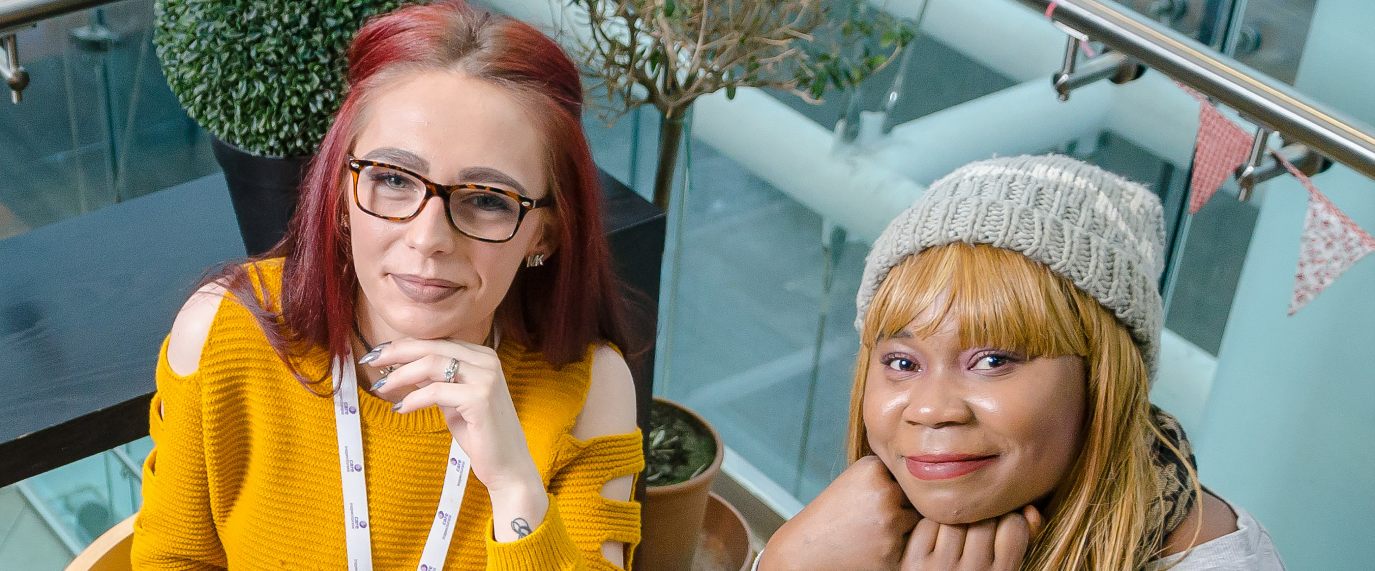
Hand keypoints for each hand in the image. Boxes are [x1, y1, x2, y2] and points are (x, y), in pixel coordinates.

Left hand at [362, 339, 546, 540]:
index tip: (379, 353)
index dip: (405, 345)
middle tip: (370, 360)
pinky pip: (436, 391)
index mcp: (483, 357)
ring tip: (382, 387)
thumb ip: (436, 381)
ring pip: (432, 364)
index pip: (437, 342)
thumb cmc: (481, 435)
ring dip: (401, 374)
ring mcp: (486, 378)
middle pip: (433, 347)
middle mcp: (487, 361)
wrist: (508, 467)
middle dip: (396, 352)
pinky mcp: (479, 398)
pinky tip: (400, 409)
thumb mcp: (454, 401)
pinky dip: (413, 399)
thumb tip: (404, 367)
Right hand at [759, 456, 918, 570]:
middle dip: (900, 507)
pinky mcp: (893, 550)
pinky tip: (872, 544)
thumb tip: (934, 477)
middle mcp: (884, 492)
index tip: (870, 496)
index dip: (891, 488)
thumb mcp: (855, 478)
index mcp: (873, 468)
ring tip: (871, 529)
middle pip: (915, 497)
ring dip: (902, 527)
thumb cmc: (834, 512)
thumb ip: (888, 472)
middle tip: (871, 516)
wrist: (806, 547)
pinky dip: (897, 546)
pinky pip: (912, 544)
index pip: (905, 475)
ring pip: (917, 521)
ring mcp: (890, 522)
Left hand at [899, 506, 1043, 570]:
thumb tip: (1030, 510)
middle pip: (983, 519)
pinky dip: (932, 527)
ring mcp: (941, 568)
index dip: (1009, 521)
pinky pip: (927, 525)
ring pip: (955, 518)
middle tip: (976, 533)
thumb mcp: (1005, 569)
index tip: (1001, 530)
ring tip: (958, 537)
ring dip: (957, 520)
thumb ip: (1023, 540)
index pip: (1013, 526)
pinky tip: (936, 542)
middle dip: (982, 519)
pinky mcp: (914, 563)